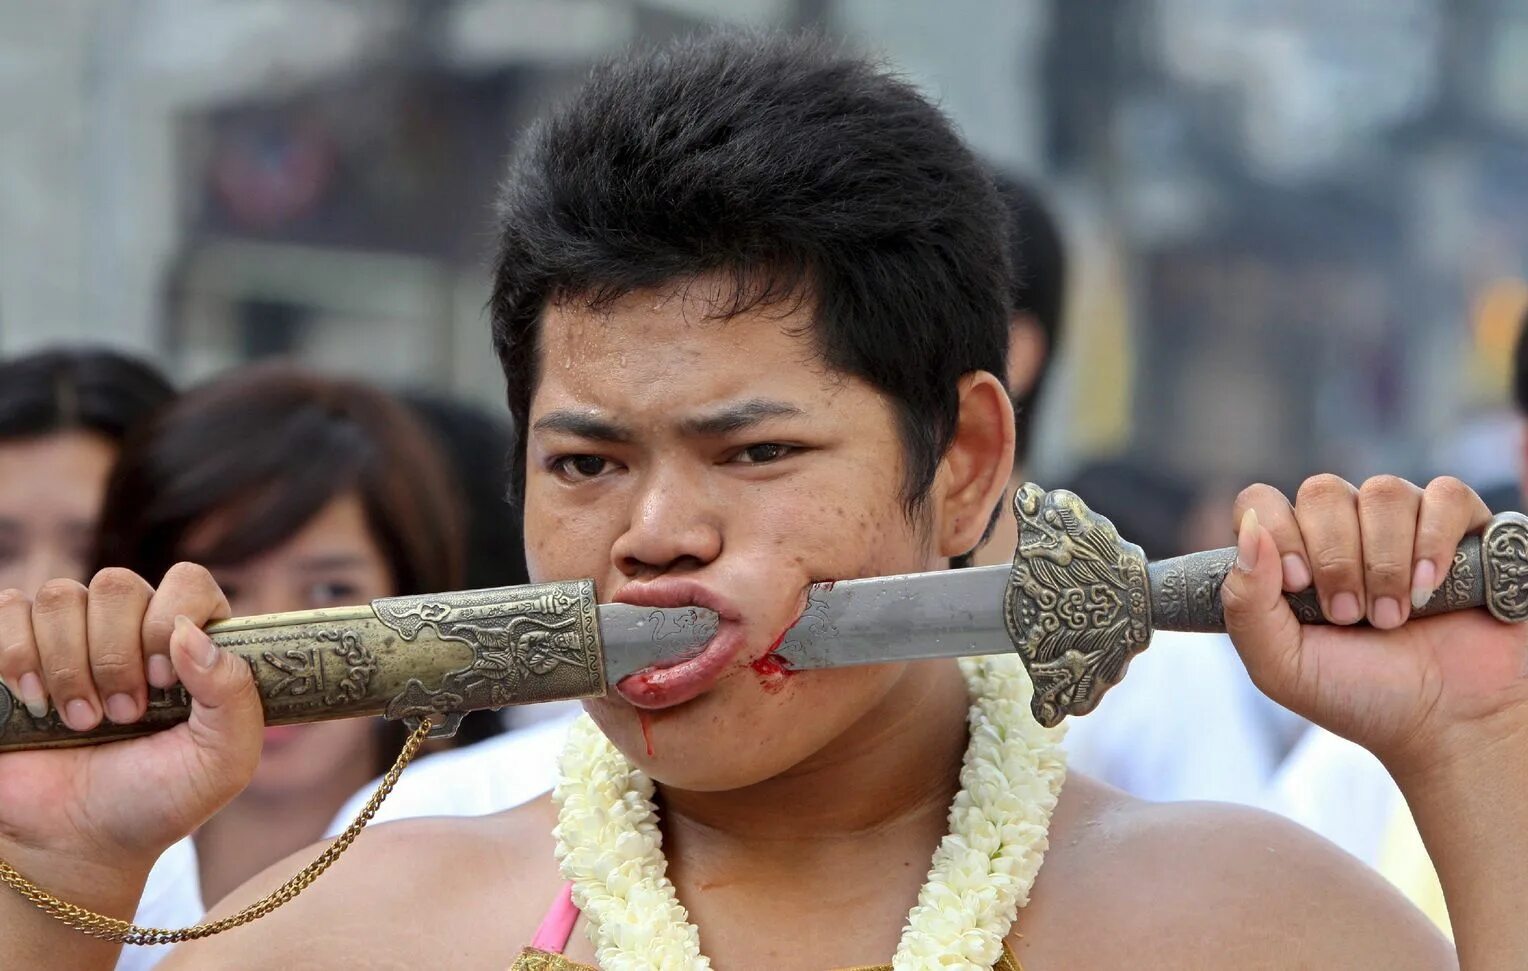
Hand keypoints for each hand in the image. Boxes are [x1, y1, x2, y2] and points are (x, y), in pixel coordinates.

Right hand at [0, 564, 262, 875]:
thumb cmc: (158, 799)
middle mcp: (131, 628)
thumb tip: (188, 631)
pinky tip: (36, 702)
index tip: (164, 682)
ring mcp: (71, 636)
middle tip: (123, 715)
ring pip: (60, 596)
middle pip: (117, 584)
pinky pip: (9, 608)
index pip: (187, 581)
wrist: (77, 843)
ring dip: (68, 666)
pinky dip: (18, 655)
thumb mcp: (225, 759)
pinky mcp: (16, 652)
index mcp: (190, 642)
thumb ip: (234, 692)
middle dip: (115, 656)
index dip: (169, 622)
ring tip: (82, 721)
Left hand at [1221, 475, 1527, 778]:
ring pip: (1382, 492)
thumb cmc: (1358, 694)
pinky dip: (1433, 542)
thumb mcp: (1279, 665)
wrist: (1444, 724)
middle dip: (1336, 559)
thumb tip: (1249, 526)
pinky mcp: (1462, 527)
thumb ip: (1245, 601)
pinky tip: (1430, 590)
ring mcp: (1402, 524)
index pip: (1262, 501)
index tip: (1299, 584)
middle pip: (1322, 491)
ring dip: (1384, 562)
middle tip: (1350, 616)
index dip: (1278, 533)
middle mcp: (1344, 529)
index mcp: (1292, 553)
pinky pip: (1445, 494)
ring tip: (1392, 618)